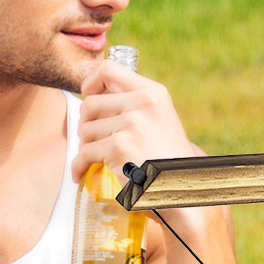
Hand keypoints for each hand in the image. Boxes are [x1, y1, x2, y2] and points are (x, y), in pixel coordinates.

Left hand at [72, 59, 193, 184]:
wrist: (183, 193)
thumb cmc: (170, 165)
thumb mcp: (162, 123)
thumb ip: (136, 106)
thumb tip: (94, 93)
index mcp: (154, 93)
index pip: (108, 69)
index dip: (91, 83)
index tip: (88, 98)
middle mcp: (143, 103)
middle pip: (90, 104)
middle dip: (86, 125)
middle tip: (92, 142)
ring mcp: (131, 125)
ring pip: (85, 130)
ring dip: (86, 148)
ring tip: (97, 161)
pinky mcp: (119, 147)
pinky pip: (85, 153)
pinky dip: (79, 166)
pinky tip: (81, 174)